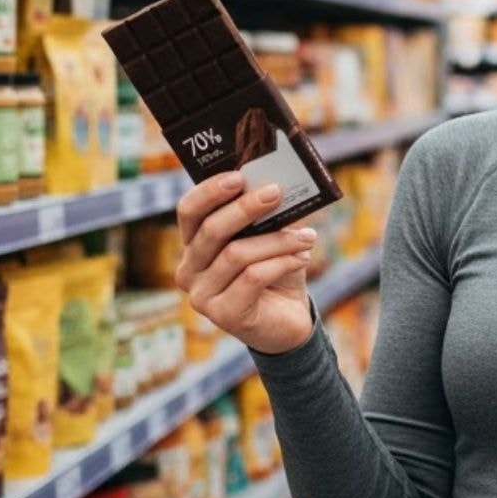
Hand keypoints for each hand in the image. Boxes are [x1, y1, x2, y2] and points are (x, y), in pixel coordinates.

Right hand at [175, 172, 317, 354]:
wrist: (288, 320)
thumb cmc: (275, 273)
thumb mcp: (268, 238)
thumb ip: (265, 216)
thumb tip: (276, 185)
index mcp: (193, 246)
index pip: (189, 211)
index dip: (210, 191)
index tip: (239, 176)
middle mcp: (189, 270)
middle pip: (212, 230)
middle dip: (246, 208)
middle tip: (276, 193)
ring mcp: (202, 296)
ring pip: (237, 254)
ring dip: (278, 240)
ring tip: (307, 236)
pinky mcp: (223, 315)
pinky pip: (253, 277)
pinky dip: (282, 262)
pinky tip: (302, 257)